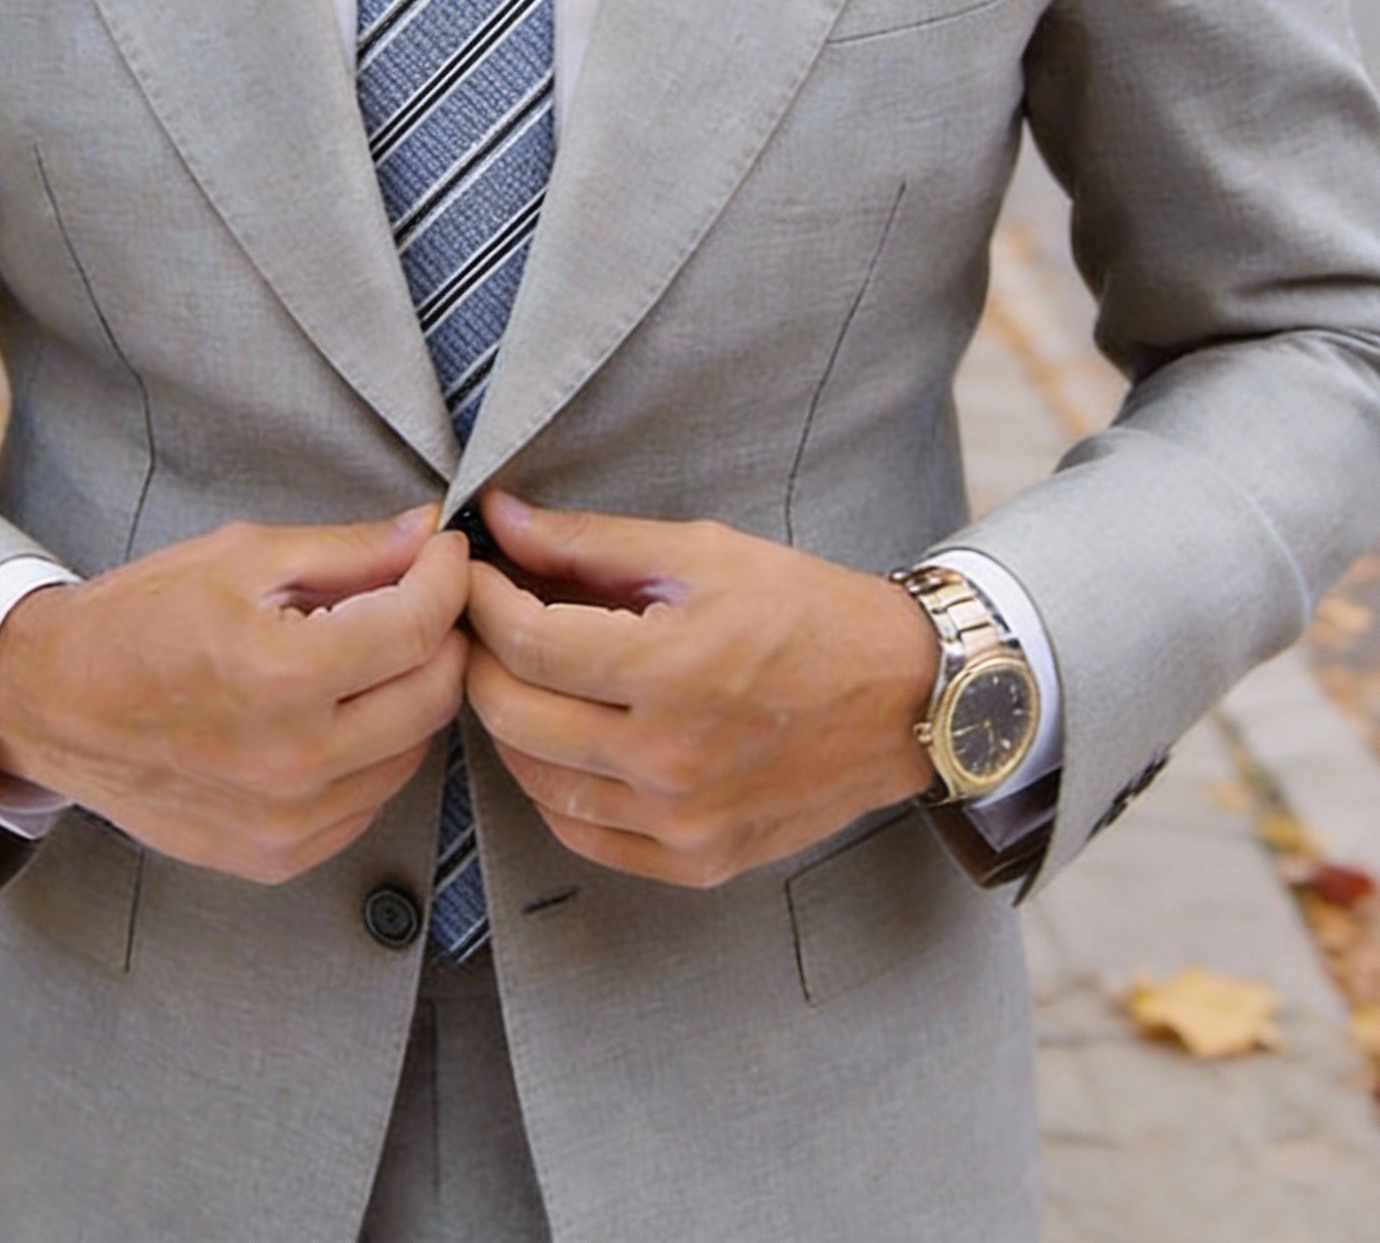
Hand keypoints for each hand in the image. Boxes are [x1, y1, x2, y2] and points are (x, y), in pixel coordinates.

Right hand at [0, 508, 469, 883]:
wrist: (55, 702)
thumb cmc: (141, 619)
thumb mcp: (243, 557)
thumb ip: (349, 550)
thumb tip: (427, 533)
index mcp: (282, 675)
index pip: (419, 627)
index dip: (447, 579)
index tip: (443, 554)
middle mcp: (292, 760)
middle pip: (433, 694)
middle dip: (443, 634)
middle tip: (421, 597)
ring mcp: (287, 821)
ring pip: (412, 752)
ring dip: (412, 694)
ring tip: (373, 653)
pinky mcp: (278, 856)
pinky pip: (370, 800)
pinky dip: (375, 751)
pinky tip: (338, 712)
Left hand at [464, 494, 938, 887]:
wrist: (907, 698)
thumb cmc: (809, 612)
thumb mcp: (703, 553)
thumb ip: (590, 542)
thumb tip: (499, 518)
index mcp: (672, 670)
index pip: (526, 642)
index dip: (481, 600)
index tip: (473, 572)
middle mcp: (670, 760)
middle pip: (514, 715)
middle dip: (480, 659)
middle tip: (483, 621)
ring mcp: (682, 823)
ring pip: (536, 781)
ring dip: (510, 723)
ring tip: (523, 675)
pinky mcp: (696, 862)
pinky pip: (583, 834)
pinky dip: (554, 786)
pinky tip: (565, 740)